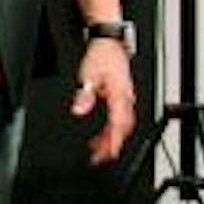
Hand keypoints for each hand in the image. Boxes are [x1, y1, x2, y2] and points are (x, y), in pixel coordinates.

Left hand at [71, 40, 136, 163]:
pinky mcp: (121, 97)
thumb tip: (78, 111)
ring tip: (98, 150)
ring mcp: (125, 98)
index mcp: (119, 95)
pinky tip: (101, 135)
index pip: (119, 124)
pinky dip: (111, 129)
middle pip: (122, 128)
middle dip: (112, 145)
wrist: (109, 45)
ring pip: (122, 124)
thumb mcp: (87, 77)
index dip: (114, 141)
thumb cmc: (100, 57)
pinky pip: (119, 117)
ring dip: (111, 138)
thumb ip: (84, 96)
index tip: (108, 154)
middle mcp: (126, 98)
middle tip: (99, 158)